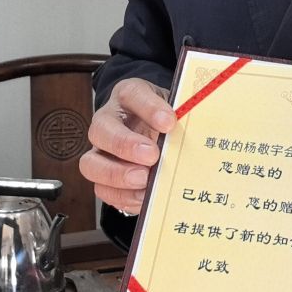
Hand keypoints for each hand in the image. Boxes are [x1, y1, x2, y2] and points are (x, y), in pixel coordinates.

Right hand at [78, 77, 174, 214]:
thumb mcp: (177, 109)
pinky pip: (102, 189)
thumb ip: (184, 118)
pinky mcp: (103, 176)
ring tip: (144, 181)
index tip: (169, 122)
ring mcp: (101, 151)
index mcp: (128, 96)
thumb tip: (201, 136)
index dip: (149, 107)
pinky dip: (123, 196)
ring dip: (117, 175)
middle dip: (125, 145)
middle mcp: (108, 121)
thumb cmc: (167, 119)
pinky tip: (144, 197)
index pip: (133, 94)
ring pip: (91, 164)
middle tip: (152, 156)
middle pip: (101, 129)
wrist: (158, 131)